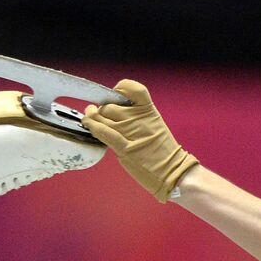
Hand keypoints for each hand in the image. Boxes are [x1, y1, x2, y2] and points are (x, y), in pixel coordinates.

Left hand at [81, 80, 198, 202]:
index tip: (114, 96)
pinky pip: (104, 132)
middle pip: (110, 105)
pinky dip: (93, 126)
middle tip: (99, 114)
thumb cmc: (162, 153)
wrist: (172, 172)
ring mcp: (130, 132)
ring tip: (88, 118)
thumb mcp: (153, 126)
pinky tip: (87, 123)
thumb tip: (113, 113)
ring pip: (102, 116)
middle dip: (102, 109)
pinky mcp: (124, 148)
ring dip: (92, 117)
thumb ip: (135, 118)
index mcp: (148, 110)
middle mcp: (138, 118)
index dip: (119, 89)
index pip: (131, 88)